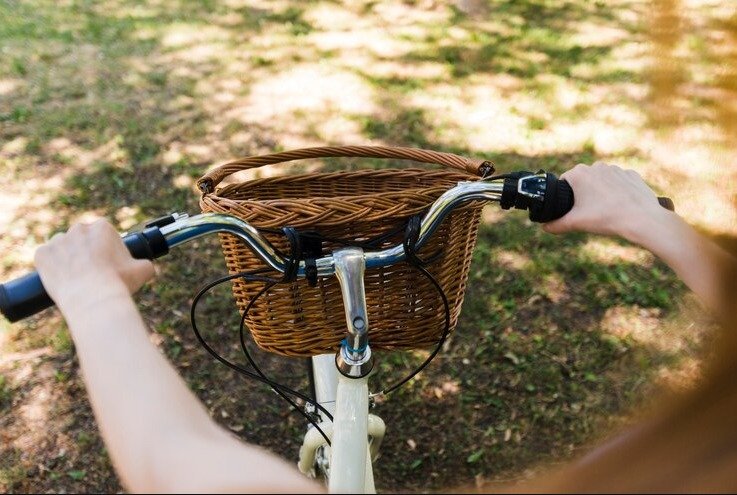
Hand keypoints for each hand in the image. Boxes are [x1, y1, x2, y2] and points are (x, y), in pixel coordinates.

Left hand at [34, 218, 154, 308]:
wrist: (91, 298)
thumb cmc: (117, 283)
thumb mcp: (142, 271)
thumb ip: (145, 263)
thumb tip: (146, 266)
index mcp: (102, 227)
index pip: (103, 234)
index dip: (106, 248)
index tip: (107, 262)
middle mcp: (78, 229)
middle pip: (82, 238)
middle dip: (86, 251)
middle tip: (92, 271)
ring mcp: (58, 240)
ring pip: (63, 247)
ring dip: (68, 257)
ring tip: (76, 277)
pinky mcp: (42, 254)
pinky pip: (46, 258)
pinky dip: (51, 267)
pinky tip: (62, 278)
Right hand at [543, 162, 668, 242]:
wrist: (642, 219)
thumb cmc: (606, 218)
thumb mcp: (576, 223)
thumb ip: (556, 225)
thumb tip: (545, 227)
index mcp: (579, 173)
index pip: (564, 181)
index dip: (564, 196)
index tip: (571, 209)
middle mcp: (596, 166)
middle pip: (583, 181)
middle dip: (583, 194)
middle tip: (588, 212)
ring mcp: (615, 169)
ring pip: (601, 181)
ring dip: (600, 192)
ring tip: (605, 211)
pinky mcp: (631, 175)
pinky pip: (618, 183)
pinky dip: (617, 193)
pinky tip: (620, 206)